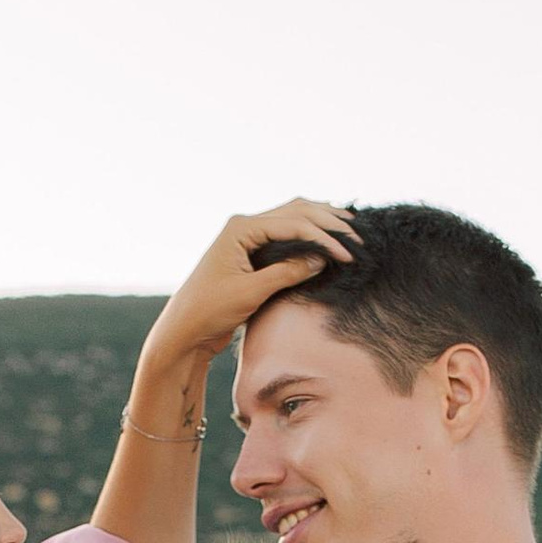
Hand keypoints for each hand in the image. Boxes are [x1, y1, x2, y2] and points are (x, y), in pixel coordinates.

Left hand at [140, 201, 356, 376]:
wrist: (185, 330)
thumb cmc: (210, 310)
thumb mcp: (252, 292)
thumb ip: (287, 272)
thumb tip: (321, 259)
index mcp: (241, 228)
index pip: (293, 223)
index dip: (324, 237)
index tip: (347, 254)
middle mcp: (244, 226)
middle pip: (296, 212)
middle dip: (327, 222)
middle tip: (356, 235)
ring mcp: (247, 237)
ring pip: (292, 218)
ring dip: (320, 223)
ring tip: (348, 227)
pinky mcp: (251, 253)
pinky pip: (285, 235)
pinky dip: (307, 235)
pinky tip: (325, 238)